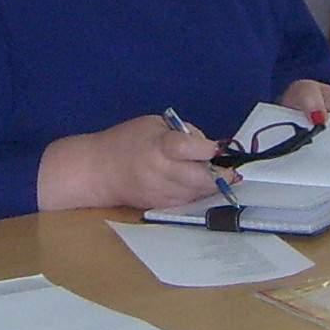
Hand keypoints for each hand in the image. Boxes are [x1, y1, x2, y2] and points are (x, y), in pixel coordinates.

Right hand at [36, 113, 220, 212]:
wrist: (98, 171)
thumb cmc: (125, 141)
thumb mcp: (153, 124)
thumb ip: (183, 132)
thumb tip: (208, 146)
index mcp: (159, 147)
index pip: (190, 148)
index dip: (209, 149)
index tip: (217, 149)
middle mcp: (161, 172)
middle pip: (201, 178)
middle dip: (221, 175)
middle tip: (232, 172)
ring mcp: (161, 192)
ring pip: (197, 193)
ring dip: (211, 186)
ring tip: (218, 177)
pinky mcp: (160, 205)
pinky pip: (187, 201)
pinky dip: (197, 194)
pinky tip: (198, 185)